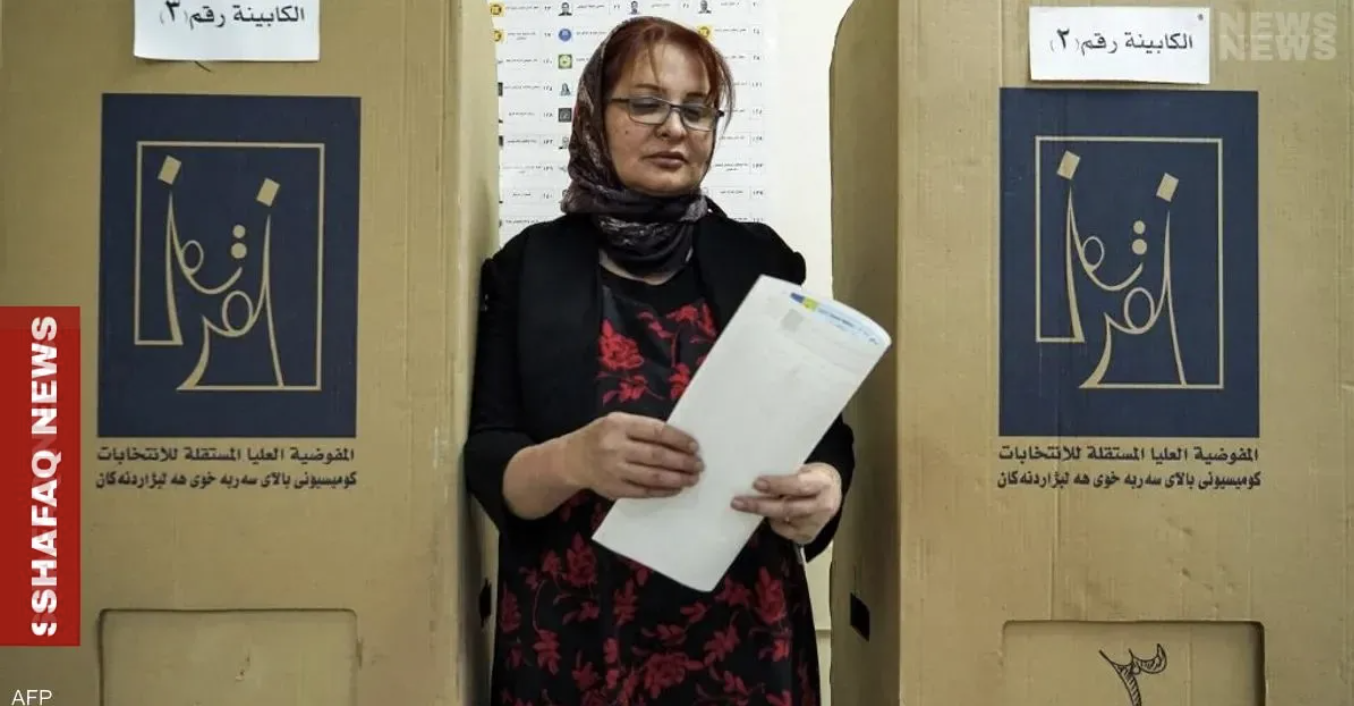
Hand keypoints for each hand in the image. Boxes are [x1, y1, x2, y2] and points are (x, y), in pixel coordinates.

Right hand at [562, 411, 702, 499]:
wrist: (572, 459)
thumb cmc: (601, 436)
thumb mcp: (618, 422)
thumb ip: (643, 428)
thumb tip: (679, 440)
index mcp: (618, 425)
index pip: (656, 431)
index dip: (678, 440)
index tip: (694, 446)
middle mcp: (615, 447)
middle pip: (657, 456)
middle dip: (682, 461)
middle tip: (698, 465)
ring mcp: (614, 470)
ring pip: (653, 476)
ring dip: (677, 478)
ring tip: (692, 478)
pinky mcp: (614, 489)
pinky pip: (644, 491)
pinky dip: (662, 490)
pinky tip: (675, 488)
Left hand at [731, 463, 841, 544]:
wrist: (832, 492)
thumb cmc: (812, 477)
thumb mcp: (805, 469)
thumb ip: (787, 474)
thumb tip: (756, 476)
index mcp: (822, 483)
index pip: (798, 485)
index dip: (777, 485)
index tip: (756, 483)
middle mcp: (822, 506)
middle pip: (788, 509)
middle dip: (761, 505)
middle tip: (738, 502)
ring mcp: (816, 524)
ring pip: (783, 522)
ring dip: (763, 514)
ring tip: (746, 505)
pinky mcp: (809, 536)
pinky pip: (784, 532)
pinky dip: (773, 523)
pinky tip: (768, 515)